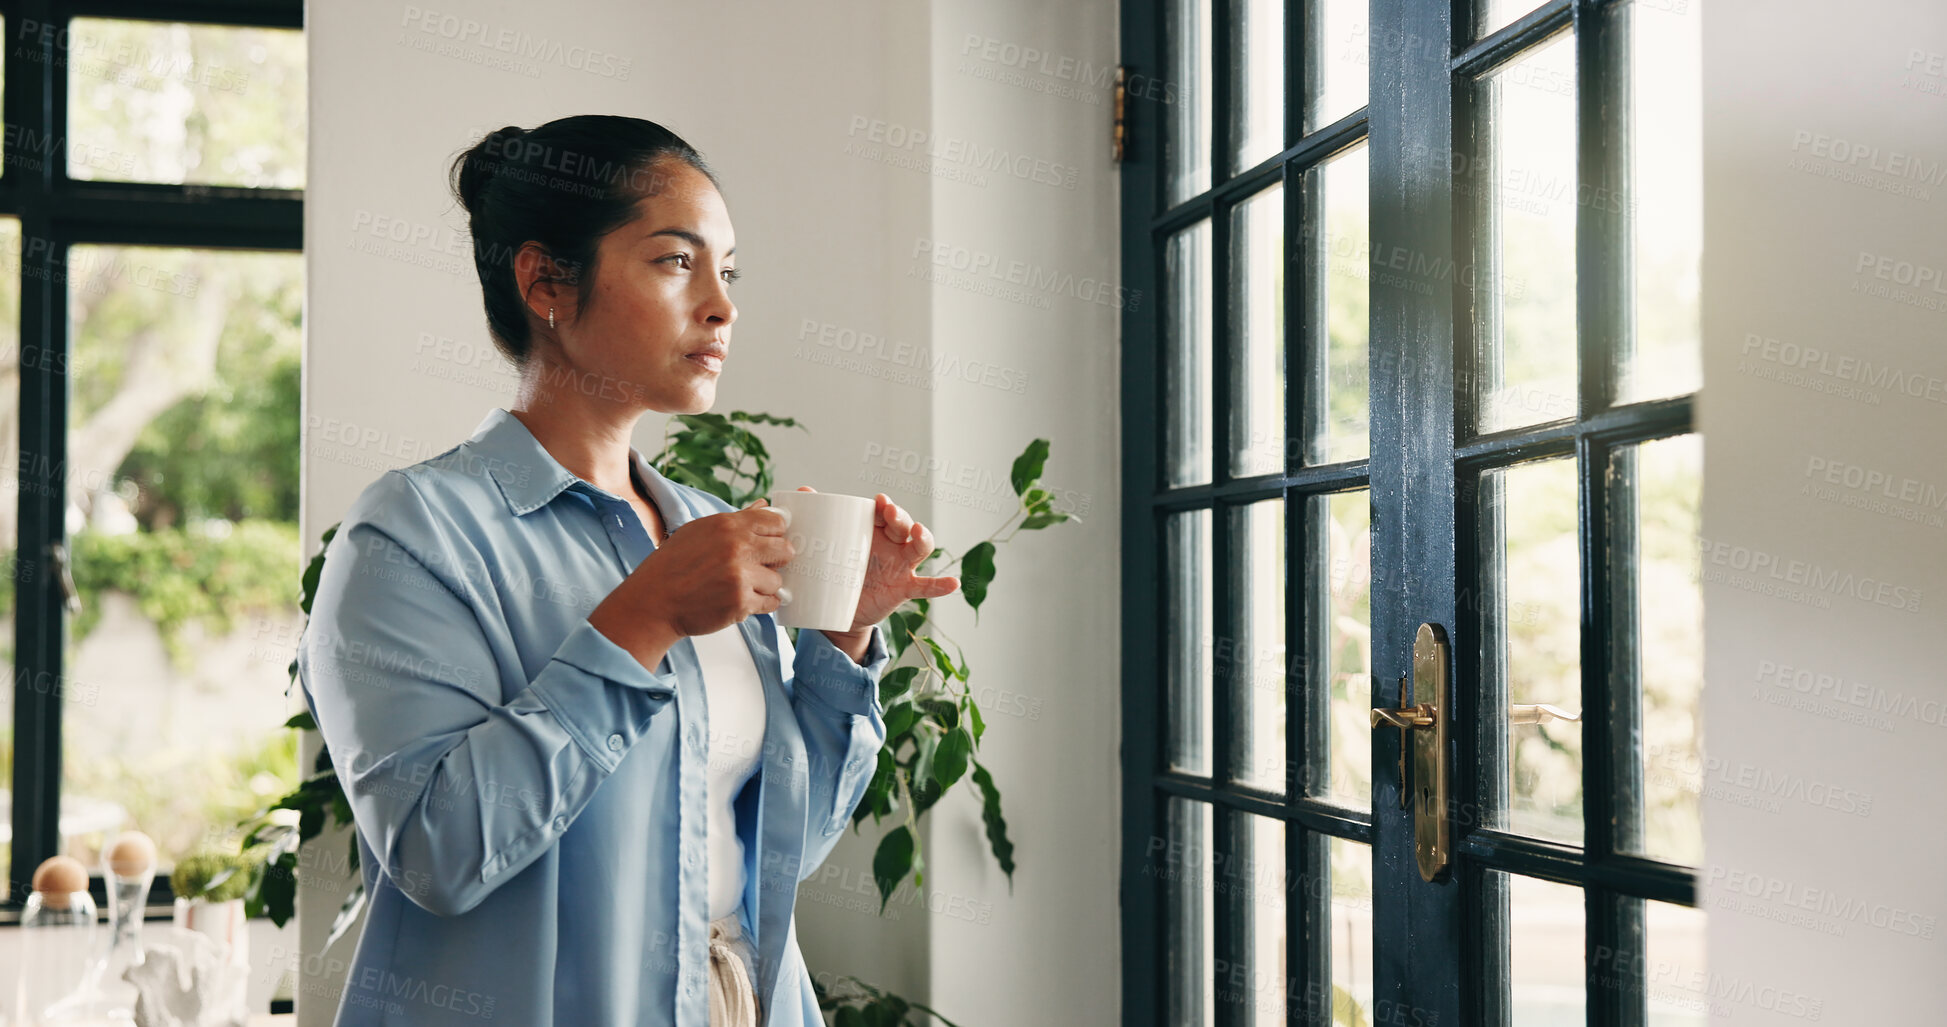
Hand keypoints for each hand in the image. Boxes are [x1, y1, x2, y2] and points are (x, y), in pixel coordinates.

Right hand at [588, 501, 793, 665]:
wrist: (654, 601)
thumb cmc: (673, 566)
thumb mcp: (700, 531)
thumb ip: (737, 519)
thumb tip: (764, 505)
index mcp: (728, 525)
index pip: (776, 522)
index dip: (776, 534)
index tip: (768, 544)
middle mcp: (737, 547)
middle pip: (785, 550)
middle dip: (776, 561)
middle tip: (758, 568)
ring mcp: (740, 576)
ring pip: (778, 580)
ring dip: (764, 586)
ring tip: (741, 587)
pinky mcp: (741, 602)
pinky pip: (770, 603)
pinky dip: (759, 604)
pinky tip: (741, 601)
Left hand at [792, 487, 958, 634]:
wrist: (837, 609)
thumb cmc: (834, 570)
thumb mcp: (824, 546)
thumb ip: (816, 519)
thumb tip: (803, 489)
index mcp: (873, 531)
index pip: (883, 513)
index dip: (885, 506)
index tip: (880, 502)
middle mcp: (891, 545)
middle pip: (903, 525)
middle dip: (900, 517)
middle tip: (890, 512)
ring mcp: (901, 566)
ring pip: (919, 547)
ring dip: (922, 536)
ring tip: (918, 532)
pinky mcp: (904, 588)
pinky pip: (926, 586)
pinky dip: (941, 584)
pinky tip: (953, 583)